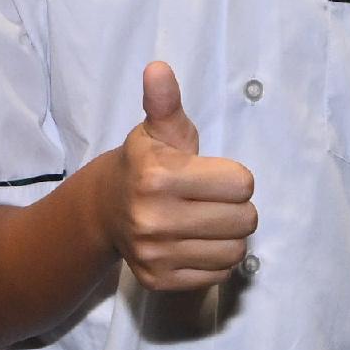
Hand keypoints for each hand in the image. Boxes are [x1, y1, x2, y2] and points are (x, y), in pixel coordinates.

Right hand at [100, 62, 255, 291]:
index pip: (242, 184)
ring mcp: (155, 254)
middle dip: (236, 207)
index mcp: (158, 176)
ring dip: (230, 235)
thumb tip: (158, 69)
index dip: (234, 177)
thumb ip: (165, 101)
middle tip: (212, 199)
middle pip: (244, 220)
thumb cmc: (146, 163)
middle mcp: (153, 219)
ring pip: (235, 251)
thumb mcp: (157, 129)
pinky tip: (196, 242)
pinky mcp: (159, 281)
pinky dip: (215, 259)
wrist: (105, 209)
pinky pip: (218, 275)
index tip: (212, 174)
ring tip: (208, 221)